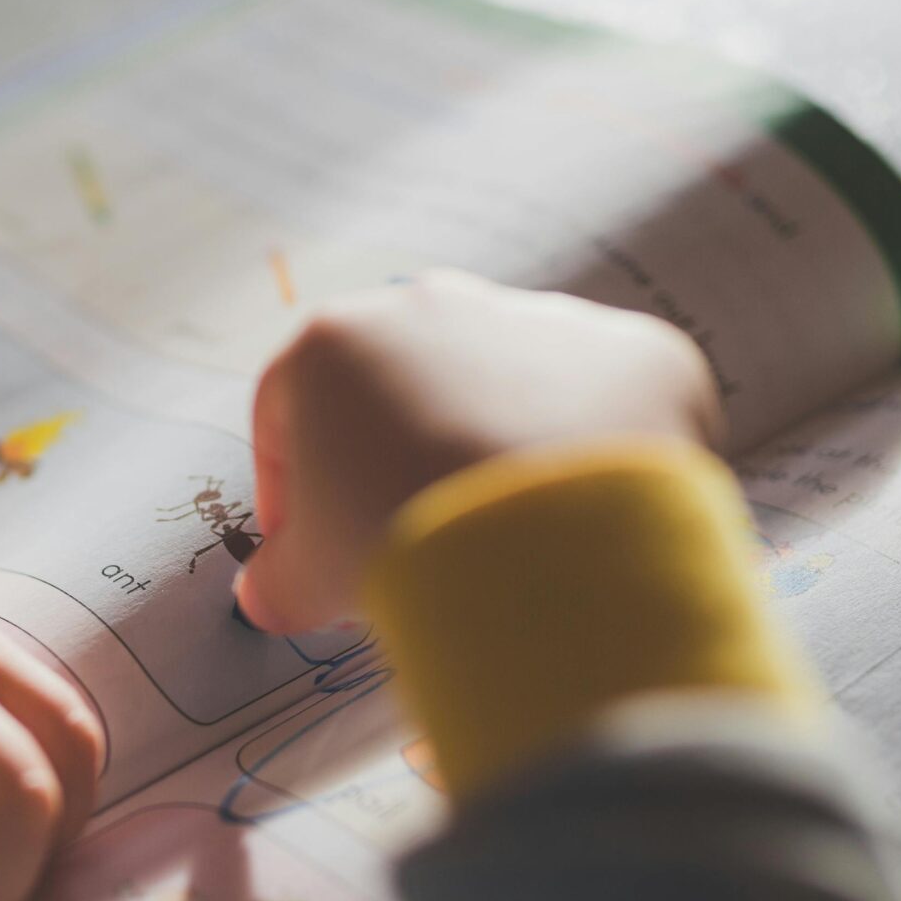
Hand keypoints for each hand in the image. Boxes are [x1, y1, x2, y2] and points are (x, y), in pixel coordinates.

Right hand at [234, 270, 721, 635]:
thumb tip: (268, 595)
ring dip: (501, 444)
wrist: (551, 547)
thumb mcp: (312, 580)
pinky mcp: (631, 351)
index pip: (291, 409)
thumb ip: (278, 582)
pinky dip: (594, 451)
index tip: (313, 545)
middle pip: (404, 385)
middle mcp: (437, 304)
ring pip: (509, 383)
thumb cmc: (405, 545)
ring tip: (508, 535)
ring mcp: (541, 318)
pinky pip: (605, 401)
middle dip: (402, 454)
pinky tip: (584, 517)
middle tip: (413, 537)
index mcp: (337, 342)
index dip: (292, 486)